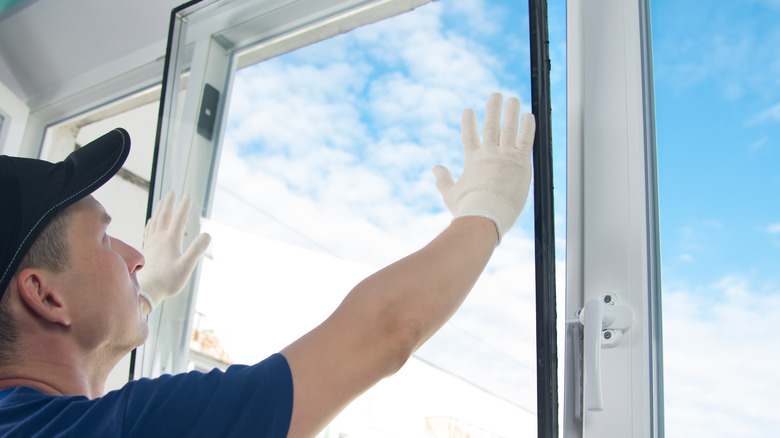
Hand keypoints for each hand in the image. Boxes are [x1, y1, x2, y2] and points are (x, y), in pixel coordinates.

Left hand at [137, 191, 210, 309]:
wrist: (146, 291)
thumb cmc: (167, 281)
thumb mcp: (186, 267)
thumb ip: (196, 250)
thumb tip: (208, 234)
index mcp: (170, 241)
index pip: (179, 219)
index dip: (184, 206)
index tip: (188, 195)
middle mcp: (159, 239)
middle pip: (164, 216)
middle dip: (169, 204)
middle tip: (173, 192)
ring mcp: (151, 244)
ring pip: (155, 222)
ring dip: (160, 210)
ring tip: (162, 201)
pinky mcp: (146, 250)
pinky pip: (148, 231)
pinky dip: (151, 223)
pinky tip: (151, 221)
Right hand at [432, 92, 534, 243]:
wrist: (485, 214)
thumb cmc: (467, 209)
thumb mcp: (450, 195)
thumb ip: (443, 180)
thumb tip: (434, 168)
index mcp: (472, 161)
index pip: (469, 137)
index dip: (469, 123)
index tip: (469, 110)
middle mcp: (489, 154)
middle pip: (491, 126)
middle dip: (493, 109)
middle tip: (495, 95)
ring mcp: (505, 156)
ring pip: (509, 128)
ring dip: (511, 112)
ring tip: (513, 99)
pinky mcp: (521, 162)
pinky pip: (526, 139)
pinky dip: (527, 126)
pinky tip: (528, 115)